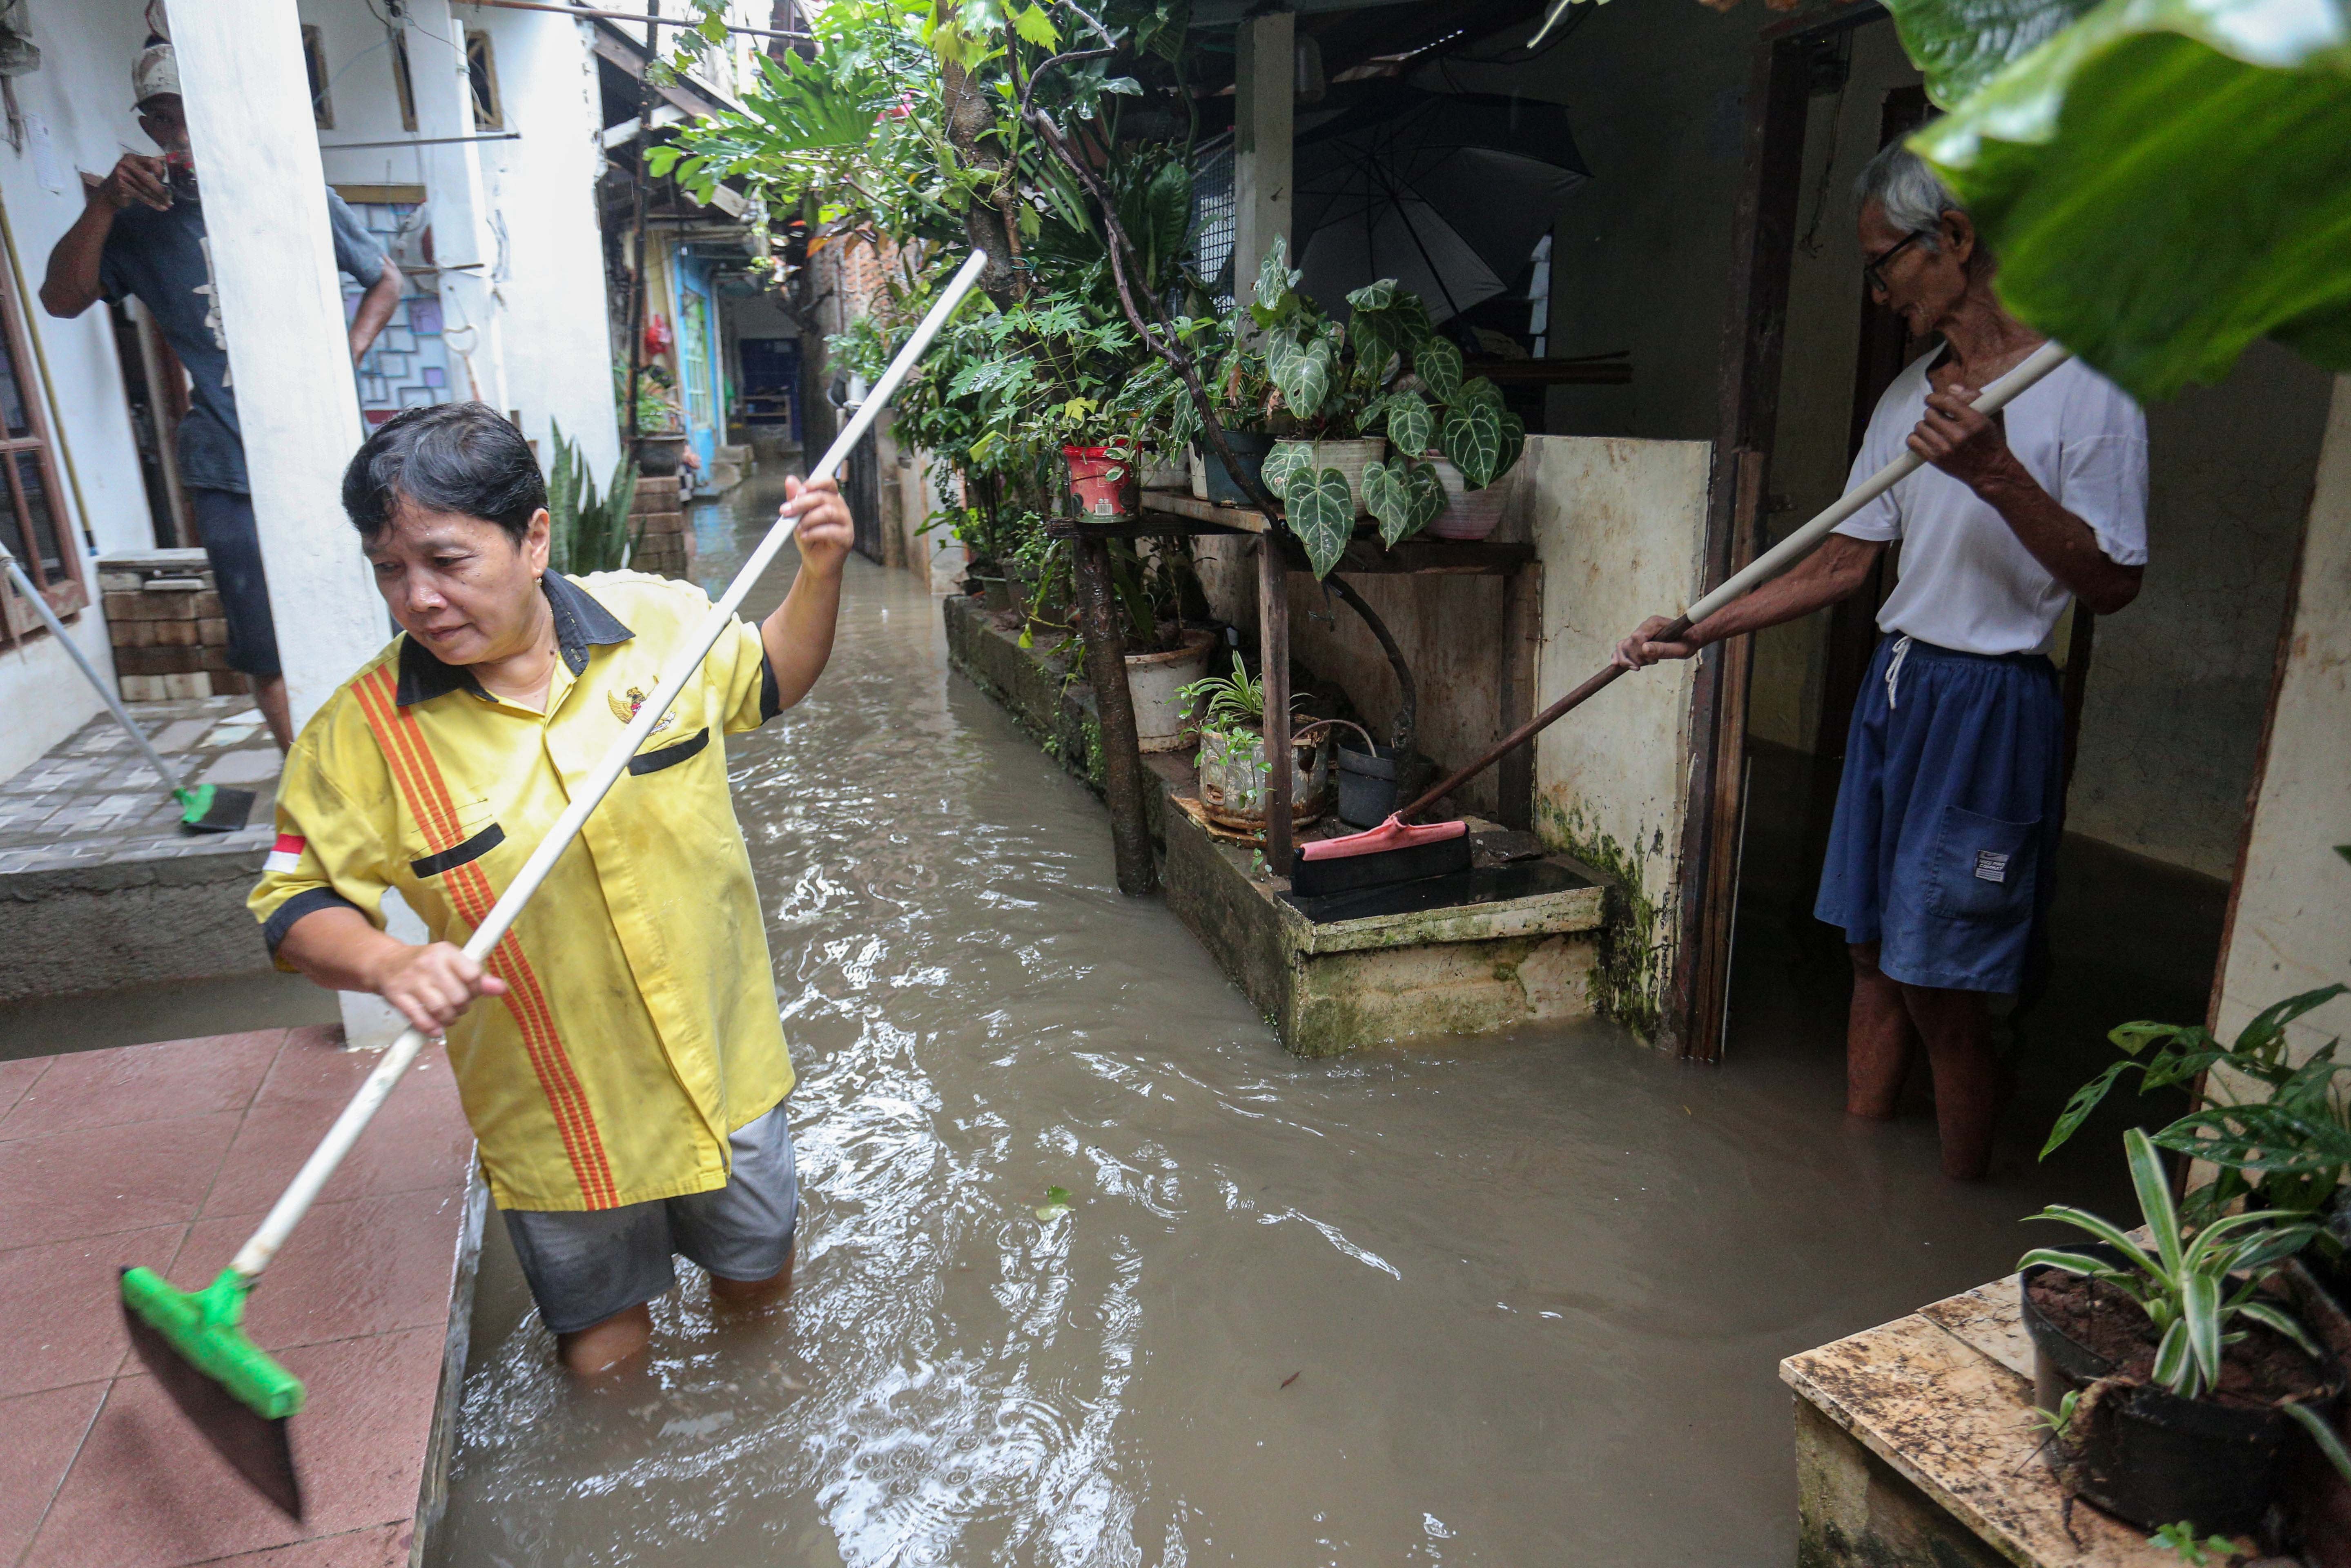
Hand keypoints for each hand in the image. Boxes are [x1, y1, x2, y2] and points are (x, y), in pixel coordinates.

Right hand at [95, 154, 171, 212]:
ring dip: (158, 198)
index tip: (166, 180)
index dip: (161, 171)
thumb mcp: (135, 169)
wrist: (108, 192)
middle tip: (171, 198)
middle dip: (161, 189)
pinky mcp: (121, 187)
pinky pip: (141, 196)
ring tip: (169, 204)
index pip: (151, 161)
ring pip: (145, 188)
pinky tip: (161, 207)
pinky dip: (152, 202)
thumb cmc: (126, 179)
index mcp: (131, 158)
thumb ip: (148, 164)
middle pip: (148, 177)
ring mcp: (122, 175)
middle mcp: (125, 164)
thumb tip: (164, 158)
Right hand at [369, 941, 506, 1034]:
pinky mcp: (397, 996)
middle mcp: (428, 964)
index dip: (476, 990)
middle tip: (458, 1006)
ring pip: (440, 1009)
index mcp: (445, 952)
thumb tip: (502, 989)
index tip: (471, 992)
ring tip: (448, 1016)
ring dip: (449, 1019)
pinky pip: (419, 1019)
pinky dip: (431, 1028)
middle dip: (462, 1007)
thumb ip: (478, 977)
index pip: (473, 975)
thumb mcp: (452, 962)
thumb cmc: (426, 965)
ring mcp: (411, 980)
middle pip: (458, 996)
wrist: (386, 963)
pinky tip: (436, 1028)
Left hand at [784, 474, 851, 577]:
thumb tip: (790, 479)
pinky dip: (814, 533)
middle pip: (824, 497)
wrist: (815, 562)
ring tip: (797, 528)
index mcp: (831, 499)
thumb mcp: (798, 516)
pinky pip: (831, 531)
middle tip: (786, 511)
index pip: (828, 482)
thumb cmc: (809, 537)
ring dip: (808, 519)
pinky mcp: (846, 538)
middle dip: (802, 503)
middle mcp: (841, 508)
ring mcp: (846, 523)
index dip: (813, 484)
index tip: (797, 493)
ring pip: (828, 512)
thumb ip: (796, 499)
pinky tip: (805, 537)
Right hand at [1614, 615, 1699, 669]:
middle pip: (1628, 643)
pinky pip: (1624, 646)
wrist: (1692, 638)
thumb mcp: (1681, 649)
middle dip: (1637, 658)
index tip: (1653, 661)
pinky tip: (1618, 663)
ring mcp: (1640, 631)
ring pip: (1623, 645)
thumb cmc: (1688, 642)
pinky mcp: (1638, 638)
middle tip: (1654, 662)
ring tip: (1643, 665)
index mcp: (1655, 623)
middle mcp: (1645, 625)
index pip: (1637, 637)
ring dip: (1630, 659)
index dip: (1640, 652)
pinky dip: (1621, 656)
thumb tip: (1644, 649)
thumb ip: (1663, 649)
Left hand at [1908, 384, 2018, 492]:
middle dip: (1932, 412)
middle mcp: (1958, 434)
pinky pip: (1914, 442)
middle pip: (1930, 413)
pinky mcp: (1936, 459)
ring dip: (1924, 425)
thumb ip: (1974, 397)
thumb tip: (1951, 388)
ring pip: (1920, 426)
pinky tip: (1924, 437)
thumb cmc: (1992, 441)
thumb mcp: (1993, 414)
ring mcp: (1945, 448)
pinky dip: (1915, 437)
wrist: (1991, 471)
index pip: (1946, 401)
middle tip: (1938, 417)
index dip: (1934, 398)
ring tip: (1933, 428)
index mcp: (1973, 420)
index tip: (1931, 399)